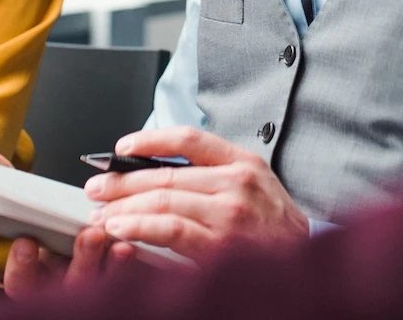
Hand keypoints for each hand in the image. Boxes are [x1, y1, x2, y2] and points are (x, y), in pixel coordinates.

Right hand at [0, 148, 138, 296]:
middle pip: (68, 286)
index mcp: (33, 271)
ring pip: (98, 283)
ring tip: (112, 233)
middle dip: (80, 259)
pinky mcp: (114, 278)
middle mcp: (59, 283)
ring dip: (107, 259)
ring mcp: (88, 283)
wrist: (71, 229)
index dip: (22, 266)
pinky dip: (125, 263)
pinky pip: (122, 278)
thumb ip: (0, 180)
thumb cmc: (43, 220)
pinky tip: (128, 243)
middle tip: (88, 234)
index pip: (21, 282)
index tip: (25, 242)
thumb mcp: (20, 201)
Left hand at [84, 126, 309, 260]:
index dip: (149, 139)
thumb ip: (213, 175)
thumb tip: (156, 173)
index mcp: (244, 162)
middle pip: (166, 173)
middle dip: (122, 180)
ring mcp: (230, 213)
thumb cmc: (275, 230)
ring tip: (101, 214)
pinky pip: (169, 230)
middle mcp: (238, 183)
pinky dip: (138, 226)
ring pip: (163, 200)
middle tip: (96, 187)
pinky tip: (120, 229)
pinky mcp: (221, 244)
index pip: (189, 138)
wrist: (306, 265)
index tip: (122, 147)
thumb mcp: (254, 188)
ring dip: (123, 207)